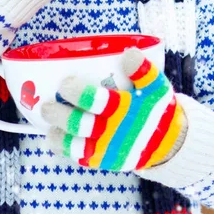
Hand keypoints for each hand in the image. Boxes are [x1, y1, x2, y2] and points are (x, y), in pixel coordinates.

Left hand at [42, 47, 186, 171]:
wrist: (168, 143)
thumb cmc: (157, 109)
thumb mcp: (157, 87)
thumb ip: (143, 70)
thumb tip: (127, 52)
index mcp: (125, 110)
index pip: (97, 101)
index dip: (78, 92)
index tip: (64, 84)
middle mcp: (114, 132)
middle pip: (80, 125)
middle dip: (59, 115)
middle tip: (46, 106)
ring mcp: (108, 150)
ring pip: (76, 146)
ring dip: (59, 138)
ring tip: (48, 128)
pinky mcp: (105, 161)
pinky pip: (82, 158)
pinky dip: (68, 150)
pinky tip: (58, 139)